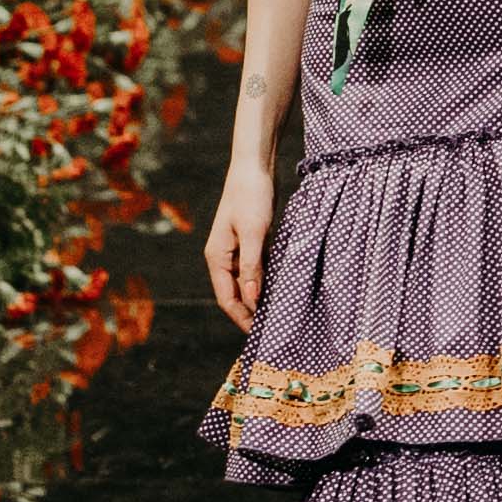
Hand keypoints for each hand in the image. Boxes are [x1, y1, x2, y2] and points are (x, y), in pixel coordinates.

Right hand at [205, 158, 274, 330]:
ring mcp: (237, 250)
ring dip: (261, 298)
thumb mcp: (254, 232)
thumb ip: (253, 267)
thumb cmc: (252, 196)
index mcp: (218, 257)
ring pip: (249, 283)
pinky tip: (283, 291)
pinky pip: (258, 269)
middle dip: (252, 313)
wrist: (254, 166)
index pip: (227, 298)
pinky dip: (268, 281)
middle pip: (237, 294)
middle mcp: (224, 257)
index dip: (243, 318)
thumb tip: (253, 299)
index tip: (261, 334)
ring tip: (281, 315)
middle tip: (275, 330)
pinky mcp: (251, 242)